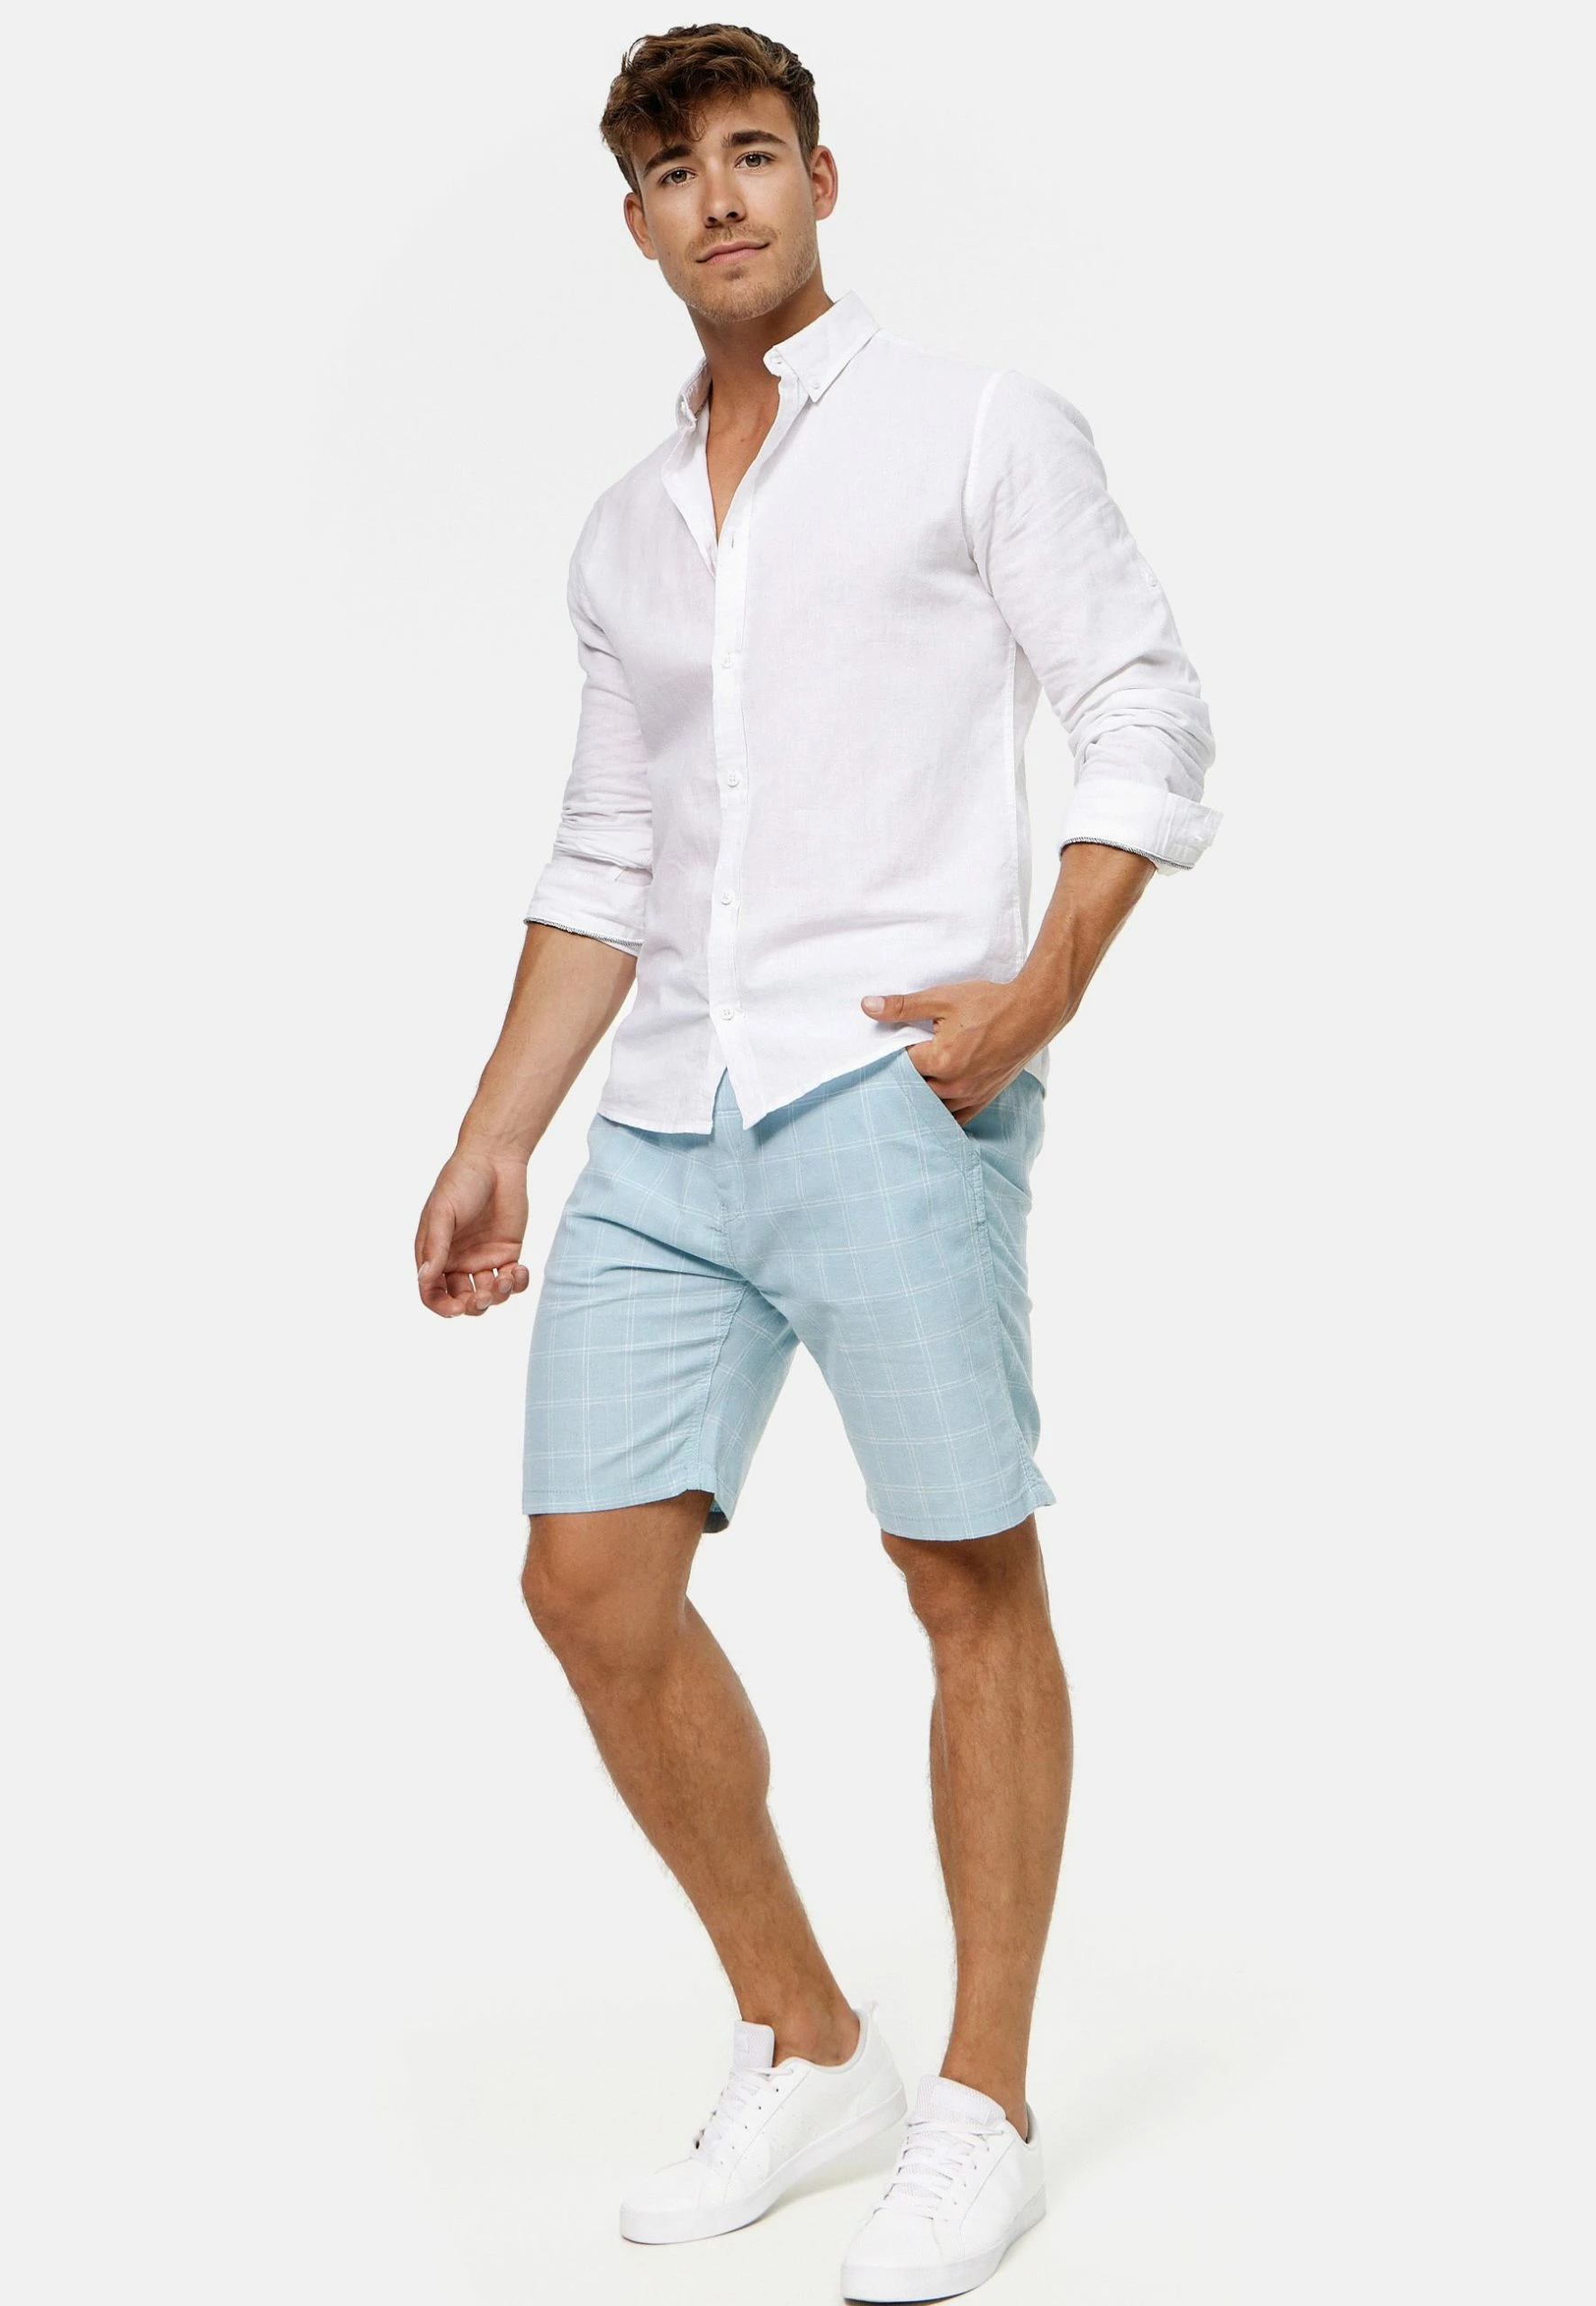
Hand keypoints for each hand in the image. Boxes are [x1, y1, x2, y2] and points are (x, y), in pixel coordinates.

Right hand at [415, 1150, 531, 1317]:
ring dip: (497, 1296)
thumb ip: (435, 1246)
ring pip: (488, 1295)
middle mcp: (457, 1261)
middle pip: (461, 1300)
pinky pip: (512, 1280)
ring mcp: (483, 1258)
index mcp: (435, 1254)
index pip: (433, 1292)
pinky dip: (518, 1284)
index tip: (457, 1309)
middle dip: (473, 1305)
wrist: (495, 1159)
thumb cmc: (461, 1181)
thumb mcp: (443, 1212)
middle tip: (484, 1295)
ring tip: (505, 1279)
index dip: (442, 1307)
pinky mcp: (507, 1252)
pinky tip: (520, 1271)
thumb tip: (425, 1279)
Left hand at [860, 980, 1048, 1121]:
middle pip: (912, 1091)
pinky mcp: (982, 1100)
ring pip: (931, 1107)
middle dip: (900, 1080)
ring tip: (907, 1087)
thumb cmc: (989, 1003)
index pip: (899, 1065)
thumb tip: (866, 1007)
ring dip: (918, 1098)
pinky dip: (939, 1115)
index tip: (885, 1047)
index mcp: (940, 1060)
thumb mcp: (942, 999)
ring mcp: (970, 1096)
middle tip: (890, 1069)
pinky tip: (928, 1111)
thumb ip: (902, 1006)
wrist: (1033, 1013)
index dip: (889, 1056)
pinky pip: (954, 1118)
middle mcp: (954, 1085)